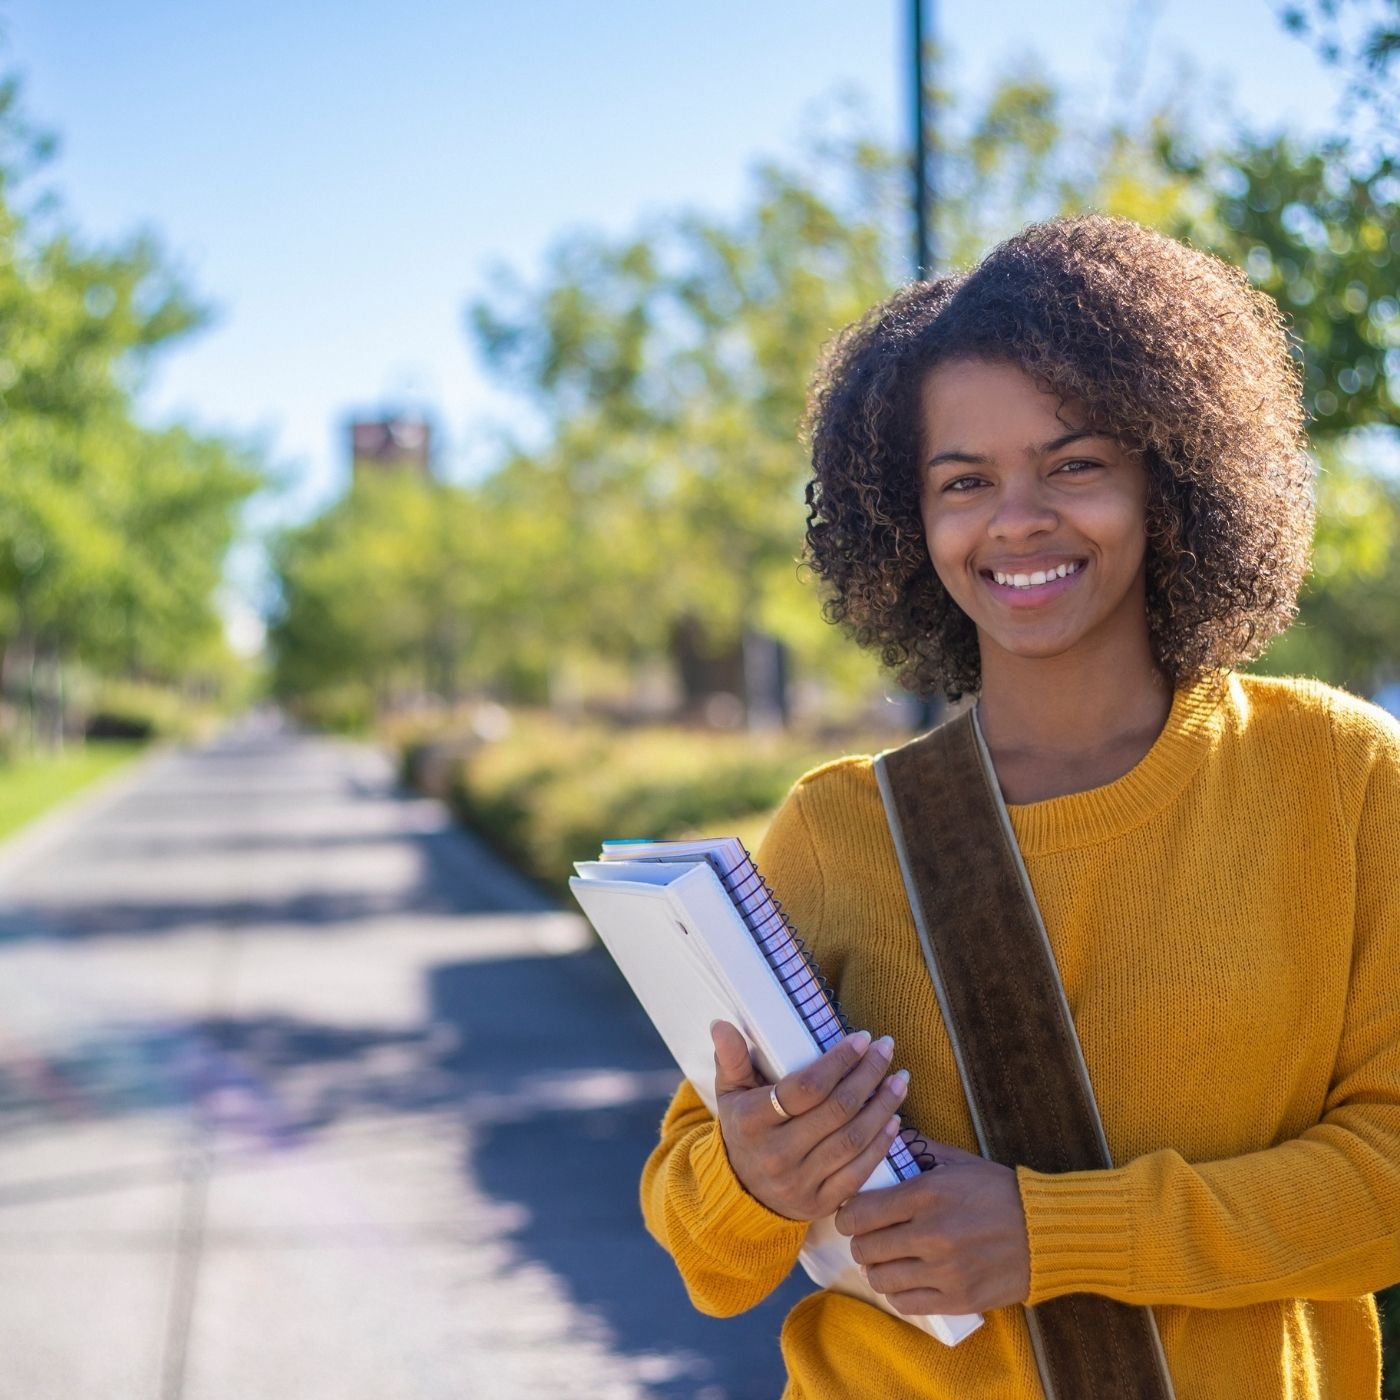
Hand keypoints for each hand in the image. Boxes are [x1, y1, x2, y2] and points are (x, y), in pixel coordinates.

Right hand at [710, 1019, 908, 1221]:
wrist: (741, 1194)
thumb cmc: (742, 1129)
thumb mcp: (730, 1093)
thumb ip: (731, 1058)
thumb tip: (721, 1024)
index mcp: (752, 1122)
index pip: (805, 1088)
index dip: (839, 1062)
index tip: (862, 1039)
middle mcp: (776, 1155)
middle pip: (836, 1110)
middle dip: (869, 1075)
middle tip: (887, 1049)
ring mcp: (800, 1183)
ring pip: (853, 1140)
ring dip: (883, 1106)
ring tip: (900, 1079)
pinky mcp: (820, 1204)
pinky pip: (858, 1173)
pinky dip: (881, 1145)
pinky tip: (894, 1120)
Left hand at [834, 1141, 1030, 1314]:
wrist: (1046, 1231)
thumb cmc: (998, 1191)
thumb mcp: (958, 1162)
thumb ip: (917, 1152)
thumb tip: (883, 1141)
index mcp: (927, 1194)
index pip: (861, 1212)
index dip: (847, 1216)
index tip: (850, 1216)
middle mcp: (931, 1234)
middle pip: (865, 1248)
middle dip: (860, 1242)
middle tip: (867, 1238)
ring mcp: (945, 1271)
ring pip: (880, 1279)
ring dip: (876, 1269)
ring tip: (885, 1260)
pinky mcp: (958, 1299)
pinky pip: (906, 1304)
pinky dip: (898, 1293)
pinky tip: (905, 1281)